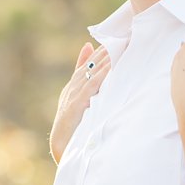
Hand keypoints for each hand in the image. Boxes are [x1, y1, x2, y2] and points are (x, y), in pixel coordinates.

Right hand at [50, 42, 111, 162]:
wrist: (62, 149)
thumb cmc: (74, 129)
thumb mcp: (81, 107)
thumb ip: (87, 90)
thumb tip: (95, 76)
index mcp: (74, 88)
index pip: (88, 65)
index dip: (101, 52)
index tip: (115, 39)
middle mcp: (72, 89)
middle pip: (90, 65)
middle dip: (105, 51)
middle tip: (122, 36)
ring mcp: (73, 96)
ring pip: (92, 73)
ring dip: (106, 59)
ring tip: (120, 46)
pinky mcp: (76, 105)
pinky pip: (91, 87)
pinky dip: (101, 76)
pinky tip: (111, 68)